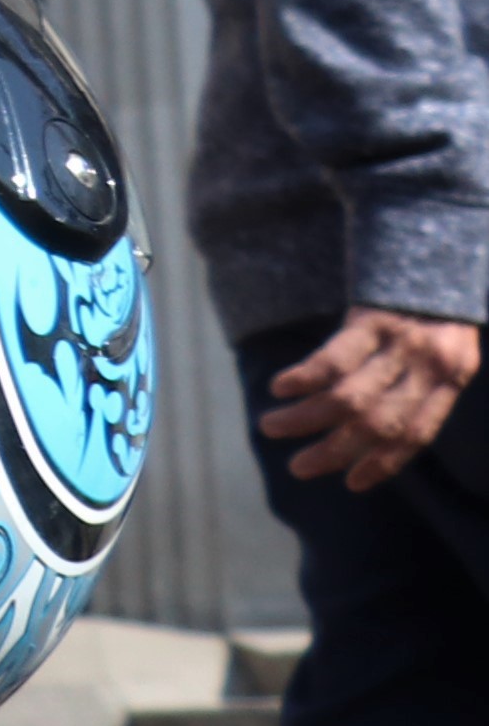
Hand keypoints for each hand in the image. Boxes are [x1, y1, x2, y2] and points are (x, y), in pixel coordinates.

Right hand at [262, 306, 477, 489]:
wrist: (438, 242)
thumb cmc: (436, 303)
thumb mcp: (447, 346)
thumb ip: (422, 383)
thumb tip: (374, 432)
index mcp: (454, 376)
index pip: (418, 432)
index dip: (385, 463)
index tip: (352, 484)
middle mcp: (431, 364)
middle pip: (379, 422)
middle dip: (334, 451)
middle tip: (300, 468)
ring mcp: (401, 341)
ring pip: (349, 397)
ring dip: (305, 418)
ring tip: (272, 427)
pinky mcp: (371, 317)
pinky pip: (334, 359)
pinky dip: (303, 378)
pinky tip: (280, 388)